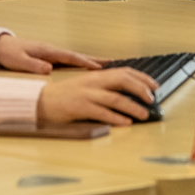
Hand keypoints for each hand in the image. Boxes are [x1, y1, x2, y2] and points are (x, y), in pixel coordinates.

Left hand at [0, 34, 107, 74]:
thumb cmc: (8, 53)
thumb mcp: (19, 61)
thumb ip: (33, 65)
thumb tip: (49, 69)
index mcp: (48, 51)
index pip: (71, 57)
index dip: (85, 63)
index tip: (99, 68)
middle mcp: (53, 50)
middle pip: (78, 56)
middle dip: (95, 60)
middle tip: (113, 63)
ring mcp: (52, 53)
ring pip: (75, 58)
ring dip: (90, 61)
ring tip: (106, 66)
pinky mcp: (50, 57)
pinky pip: (69, 61)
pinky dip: (80, 63)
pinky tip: (86, 68)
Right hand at [37, 68, 158, 124]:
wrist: (41, 100)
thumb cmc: (64, 94)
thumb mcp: (85, 83)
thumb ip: (103, 84)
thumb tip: (124, 89)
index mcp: (96, 75)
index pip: (124, 71)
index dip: (141, 77)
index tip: (154, 85)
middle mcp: (93, 82)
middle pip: (123, 80)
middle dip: (141, 89)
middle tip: (152, 98)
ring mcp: (87, 94)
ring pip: (116, 98)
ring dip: (133, 107)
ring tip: (144, 114)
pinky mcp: (80, 107)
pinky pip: (102, 113)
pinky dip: (116, 118)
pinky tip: (126, 122)